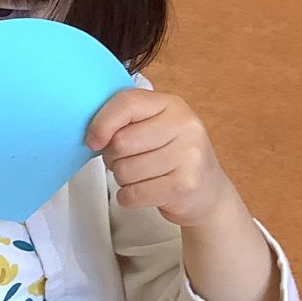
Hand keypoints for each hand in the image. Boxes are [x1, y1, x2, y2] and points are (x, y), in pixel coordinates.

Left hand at [87, 88, 240, 227]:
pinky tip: (145, 192)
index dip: (101, 123)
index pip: (127, 102)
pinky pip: (133, 194)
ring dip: (123, 179)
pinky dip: (129, 197)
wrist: (208, 192)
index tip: (93, 140)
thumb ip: (125, 121)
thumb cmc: (170, 156)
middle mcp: (185, 126)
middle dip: (113, 157)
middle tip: (128, 161)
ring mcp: (189, 156)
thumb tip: (93, 137)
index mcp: (172, 105)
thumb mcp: (153, 127)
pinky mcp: (185, 186)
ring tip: (142, 176)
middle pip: (120, 142)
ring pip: (124, 171)